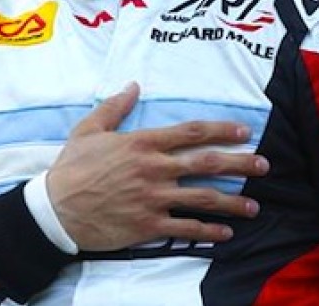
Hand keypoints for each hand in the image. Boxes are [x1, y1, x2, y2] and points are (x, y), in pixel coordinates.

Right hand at [45, 82, 268, 251]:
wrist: (55, 209)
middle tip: (263, 164)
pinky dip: (208, 231)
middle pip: (206, 163)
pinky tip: (225, 233)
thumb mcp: (89, 129)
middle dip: (239, 163)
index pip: (190, 133)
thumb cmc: (71, 168)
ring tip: (253, 206)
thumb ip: (114, 106)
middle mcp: (153, 169)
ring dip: (232, 202)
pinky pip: (186, 229)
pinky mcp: (148, 226)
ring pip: (202, 199)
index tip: (243, 131)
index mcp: (142, 143)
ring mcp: (152, 199)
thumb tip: (133, 85)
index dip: (221, 130)